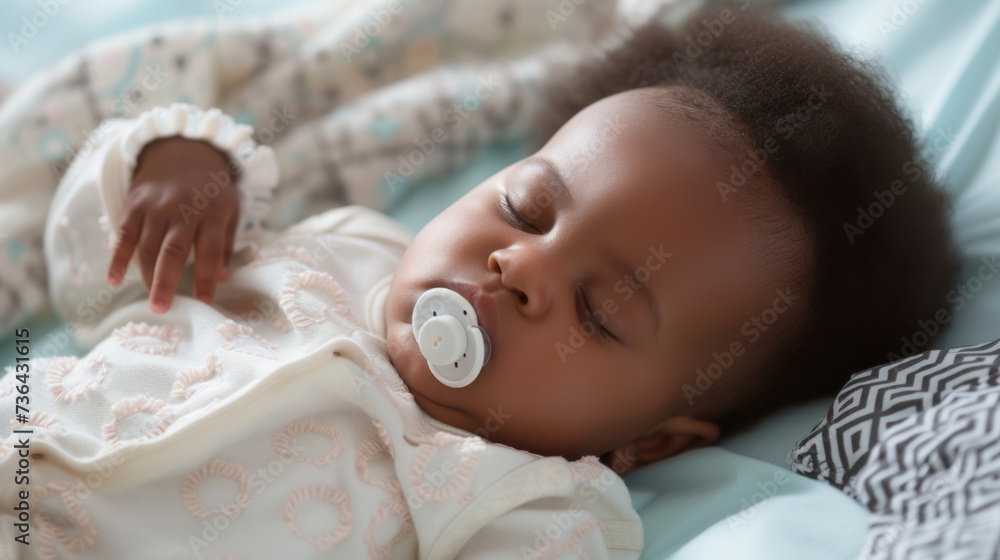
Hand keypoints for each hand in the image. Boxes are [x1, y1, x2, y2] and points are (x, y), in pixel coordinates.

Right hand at [106, 136, 239, 312]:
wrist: (183, 151)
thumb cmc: (211, 192)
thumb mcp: (229, 212)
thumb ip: (225, 244)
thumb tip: (222, 278)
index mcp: (212, 213)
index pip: (211, 249)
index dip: (208, 276)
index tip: (206, 301)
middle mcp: (183, 210)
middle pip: (173, 251)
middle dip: (166, 281)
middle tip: (162, 308)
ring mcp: (156, 207)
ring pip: (147, 246)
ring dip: (146, 275)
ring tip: (152, 300)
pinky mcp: (135, 205)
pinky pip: (123, 234)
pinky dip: (117, 258)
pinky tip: (112, 280)